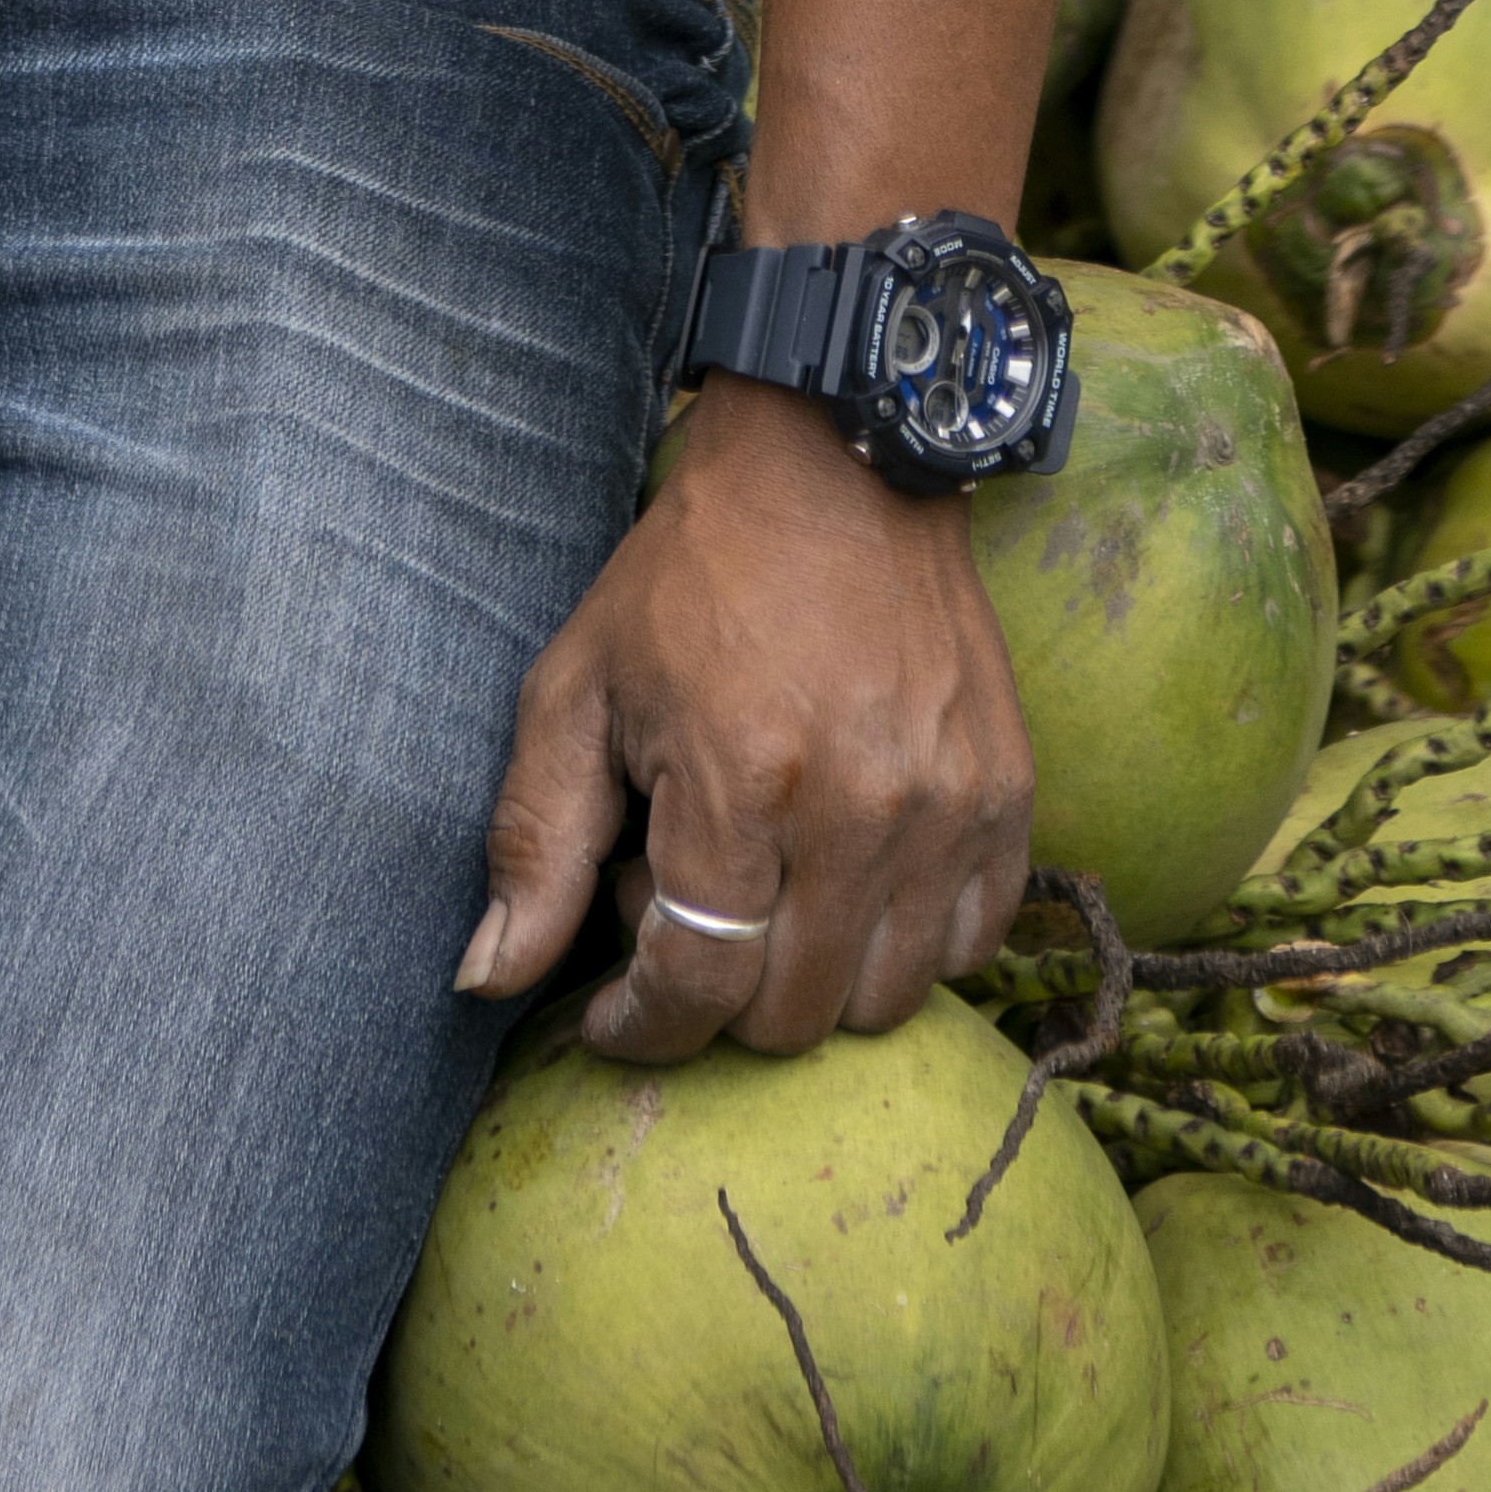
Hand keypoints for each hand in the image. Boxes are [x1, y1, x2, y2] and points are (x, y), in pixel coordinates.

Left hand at [458, 384, 1033, 1065]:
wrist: (832, 462)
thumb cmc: (686, 576)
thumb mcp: (575, 688)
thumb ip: (532, 845)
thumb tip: (485, 981)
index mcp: (740, 782)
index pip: (698, 991)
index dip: (641, 1029)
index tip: (613, 1014)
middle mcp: (858, 809)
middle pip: (790, 1018)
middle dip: (719, 994)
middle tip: (685, 904)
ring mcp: (945, 805)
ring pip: (883, 1000)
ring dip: (812, 977)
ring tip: (767, 885)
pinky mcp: (1005, 791)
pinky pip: (972, 943)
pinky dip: (907, 944)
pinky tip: (851, 882)